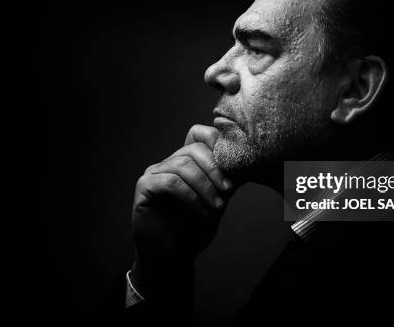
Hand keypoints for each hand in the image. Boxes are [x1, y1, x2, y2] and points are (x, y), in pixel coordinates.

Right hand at [130, 125, 235, 294]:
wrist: (172, 257)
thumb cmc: (194, 229)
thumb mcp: (218, 201)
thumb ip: (227, 180)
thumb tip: (248, 162)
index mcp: (185, 161)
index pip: (199, 135)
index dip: (218, 144)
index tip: (237, 165)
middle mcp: (168, 163)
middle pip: (194, 149)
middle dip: (216, 169)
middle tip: (229, 191)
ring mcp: (154, 173)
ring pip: (183, 165)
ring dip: (205, 186)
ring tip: (217, 206)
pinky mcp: (144, 187)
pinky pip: (170, 182)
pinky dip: (190, 196)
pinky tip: (201, 211)